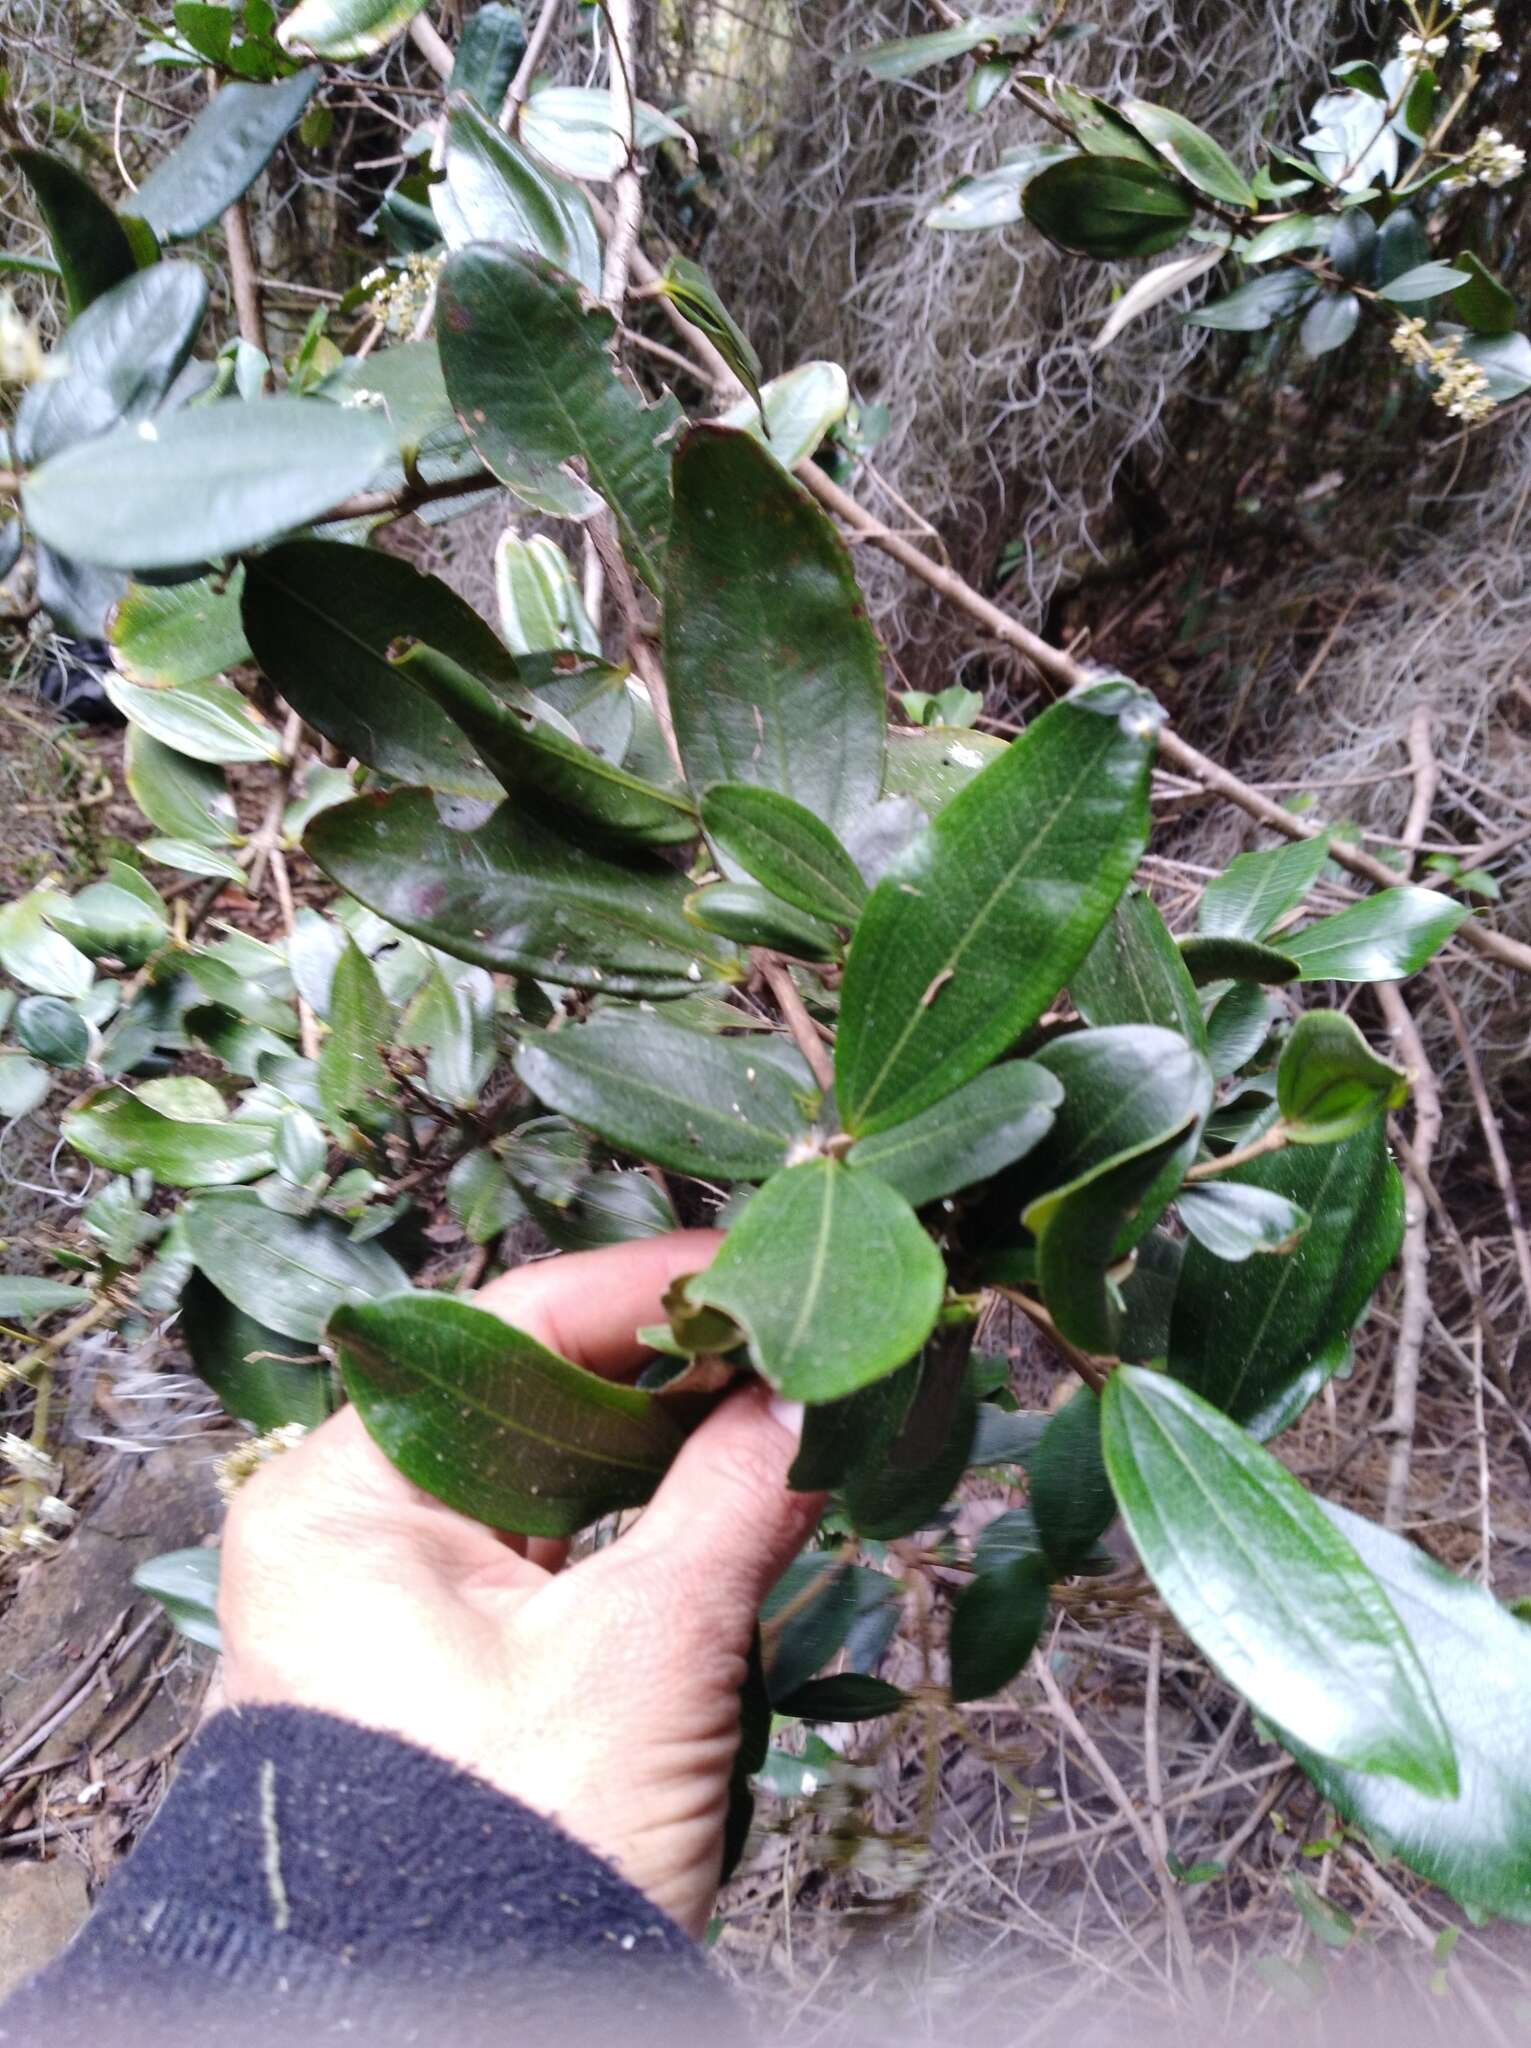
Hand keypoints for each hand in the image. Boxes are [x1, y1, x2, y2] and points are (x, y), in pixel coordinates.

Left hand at [217, 1233, 821, 1935]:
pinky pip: (552, 1556)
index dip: (646, 1287)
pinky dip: (640, 1528)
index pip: (507, 1327)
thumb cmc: (504, 1850)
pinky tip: (725, 1503)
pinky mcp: (448, 1667)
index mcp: (348, 1493)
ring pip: (549, 1478)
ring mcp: (395, 1601)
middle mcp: (353, 1529)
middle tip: (786, 1337)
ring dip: (664, 1451)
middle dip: (669, 1373)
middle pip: (532, 1397)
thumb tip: (810, 1394)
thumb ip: (735, 1500)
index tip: (756, 1265)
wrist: (444, 2040)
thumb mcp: (645, 1653)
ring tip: (776, 1409)